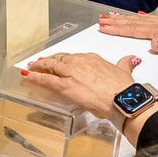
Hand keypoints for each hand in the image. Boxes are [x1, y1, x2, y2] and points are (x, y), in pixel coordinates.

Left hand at [22, 53, 141, 118]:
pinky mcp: (65, 86)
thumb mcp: (124, 71)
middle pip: (59, 60)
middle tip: (40, 64)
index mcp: (92, 58)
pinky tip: (27, 76)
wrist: (122, 99)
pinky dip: (34, 77)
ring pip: (50, 67)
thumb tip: (131, 59)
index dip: (64, 60)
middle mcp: (79, 62)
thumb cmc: (124, 88)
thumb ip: (125, 63)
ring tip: (30, 68)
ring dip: (39, 67)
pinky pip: (46, 80)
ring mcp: (71, 73)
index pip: (73, 58)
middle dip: (49, 62)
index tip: (60, 62)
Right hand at [99, 12, 157, 52]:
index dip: (118, 28)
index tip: (103, 26)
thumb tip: (153, 44)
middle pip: (133, 23)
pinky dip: (138, 20)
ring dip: (124, 20)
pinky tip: (138, 19)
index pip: (134, 29)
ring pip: (140, 21)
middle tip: (101, 20)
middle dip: (116, 22)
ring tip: (112, 17)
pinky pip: (149, 22)